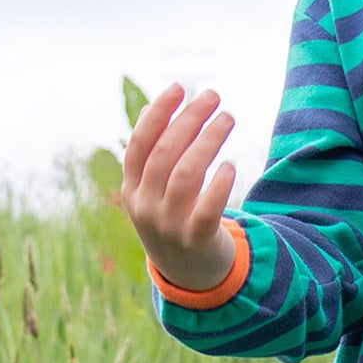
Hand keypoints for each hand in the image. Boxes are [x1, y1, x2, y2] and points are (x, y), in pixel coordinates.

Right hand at [121, 83, 238, 290]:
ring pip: (187, 175)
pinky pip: (206, 209)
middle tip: (213, 96)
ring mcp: (168, 226)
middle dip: (189, 120)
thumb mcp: (154, 192)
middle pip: (166, 154)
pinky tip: (230, 165)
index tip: (178, 87)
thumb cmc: (173, 220)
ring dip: (208, 141)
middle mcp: (145, 207)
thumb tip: (147, 110)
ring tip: (228, 118)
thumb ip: (151, 154)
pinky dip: (218, 185)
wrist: (189, 275)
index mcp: (132, 190)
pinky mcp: (195, 241)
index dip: (157, 114)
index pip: (140, 144)